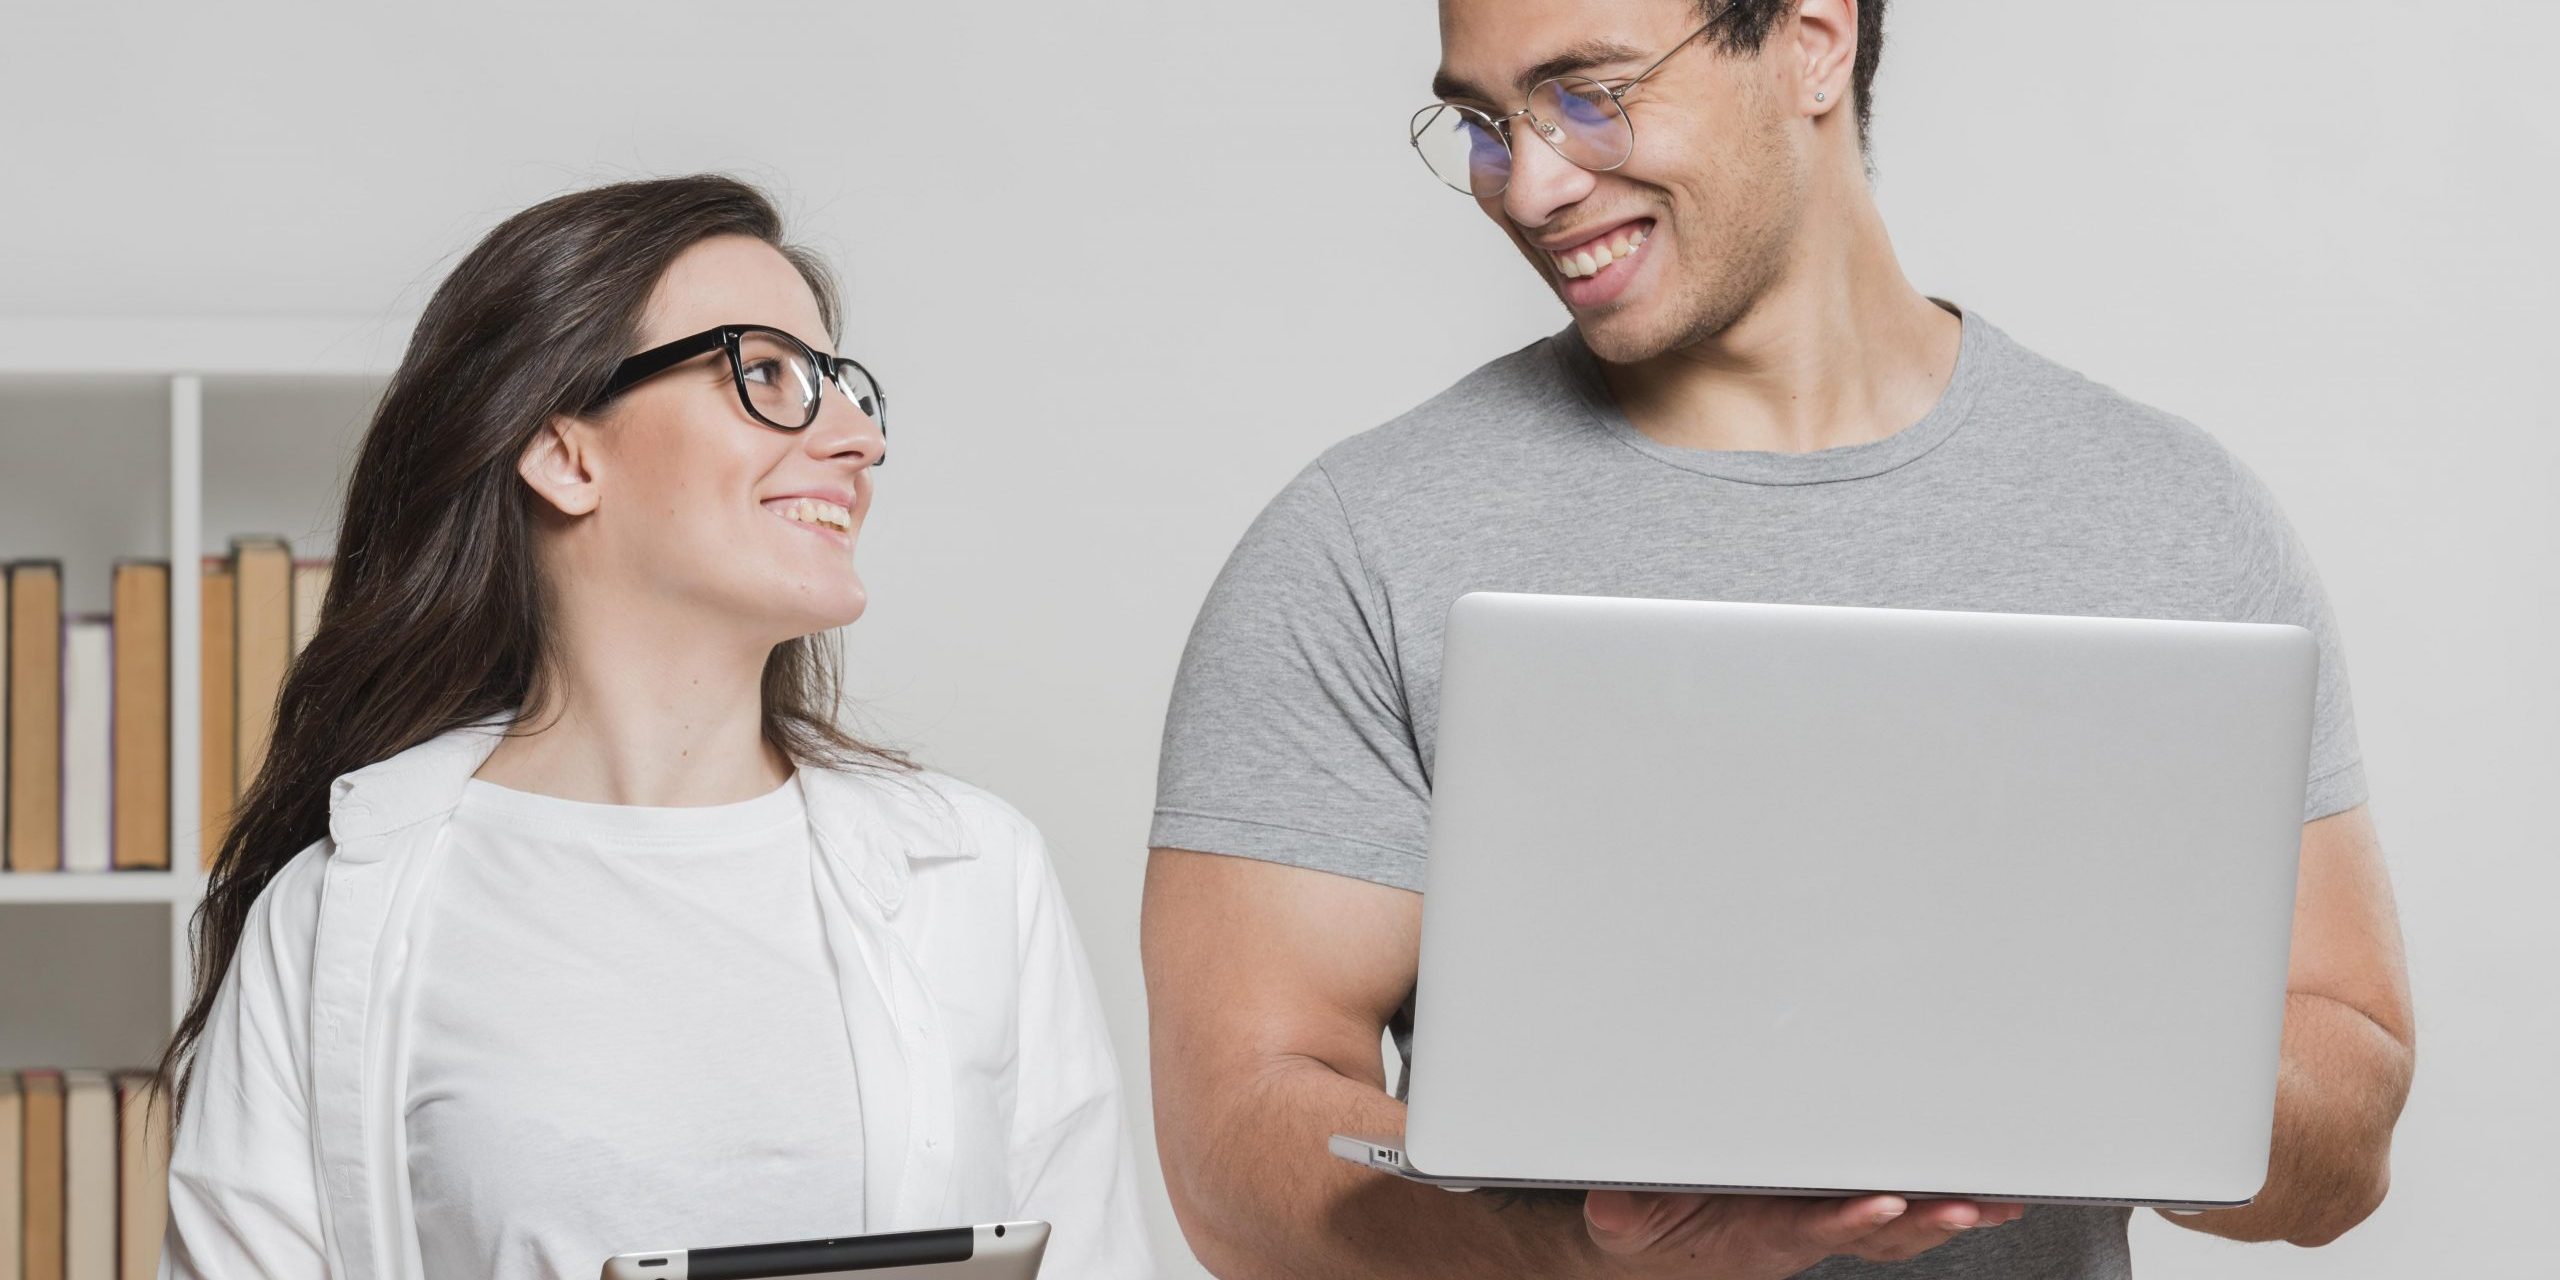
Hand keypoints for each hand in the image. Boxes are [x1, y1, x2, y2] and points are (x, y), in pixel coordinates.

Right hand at [1583, 1189, 2026, 1276]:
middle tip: (1967, 1205)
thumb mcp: (1623, 1224)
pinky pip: (1897, 1216)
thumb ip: (1620, 1213)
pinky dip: (1941, 1209)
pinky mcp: (1832, 1212)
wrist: (1659, 1250)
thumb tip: (1611, 1203)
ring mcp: (1822, 1224)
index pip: (1811, 1223)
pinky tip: (1981, 1200)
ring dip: (1947, 1217)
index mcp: (1759, 1230)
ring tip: (1996, 1204)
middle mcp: (1802, 1230)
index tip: (1884, 1201)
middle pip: (1874, 1229)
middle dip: (1924, 1219)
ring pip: (1896, 1226)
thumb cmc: (1651, 1229)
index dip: (1849, 1217)